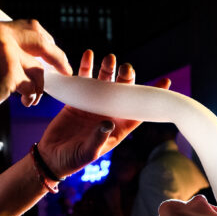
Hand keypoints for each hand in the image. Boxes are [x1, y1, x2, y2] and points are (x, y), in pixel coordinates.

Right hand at [0, 19, 71, 133]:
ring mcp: (7, 55)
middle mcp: (4, 38)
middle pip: (43, 43)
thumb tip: (41, 55)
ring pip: (39, 69)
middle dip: (58, 57)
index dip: (47, 39)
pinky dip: (32, 96)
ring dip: (40, 86)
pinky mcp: (9, 75)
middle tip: (65, 70)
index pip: (33, 27)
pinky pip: (33, 86)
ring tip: (32, 97)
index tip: (53, 52)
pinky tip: (26, 102)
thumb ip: (10, 48)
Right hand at [37, 51, 170, 178]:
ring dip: (107, 69)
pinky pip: (84, 80)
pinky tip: (88, 55)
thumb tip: (108, 123)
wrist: (52, 157)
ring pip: (104, 82)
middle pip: (122, 91)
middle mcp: (108, 113)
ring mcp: (93, 104)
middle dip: (126, 78)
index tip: (165, 81)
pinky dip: (86, 67)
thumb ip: (98, 139)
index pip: (139, 110)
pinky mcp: (77, 99)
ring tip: (109, 59)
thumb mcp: (87, 153)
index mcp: (118, 127)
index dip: (151, 96)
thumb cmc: (73, 160)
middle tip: (125, 68)